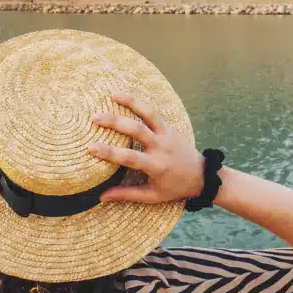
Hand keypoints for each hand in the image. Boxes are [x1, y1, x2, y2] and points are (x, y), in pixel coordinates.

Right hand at [88, 92, 204, 203]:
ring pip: (149, 114)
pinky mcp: (170, 127)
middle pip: (137, 130)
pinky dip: (140, 103)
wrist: (201, 175)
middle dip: (115, 122)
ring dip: (131, 102)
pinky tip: (126, 96)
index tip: (91, 147)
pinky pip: (154, 112)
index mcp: (156, 166)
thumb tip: (101, 197)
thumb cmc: (174, 188)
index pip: (130, 158)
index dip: (110, 153)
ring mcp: (167, 134)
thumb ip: (127, 194)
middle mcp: (161, 147)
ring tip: (113, 94)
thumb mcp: (152, 196)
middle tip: (95, 117)